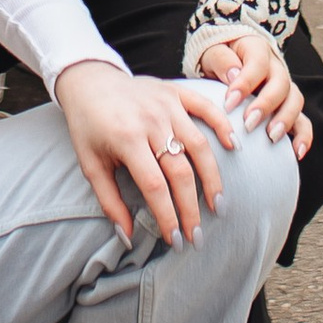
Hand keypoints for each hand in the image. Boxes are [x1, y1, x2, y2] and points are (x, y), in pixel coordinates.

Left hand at [56, 59, 237, 248]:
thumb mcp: (90, 165)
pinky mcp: (176, 92)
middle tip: (197, 236)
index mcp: (126, 139)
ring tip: (218, 205)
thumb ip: (109, 202)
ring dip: (212, 177)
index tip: (176, 241)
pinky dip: (222, 125)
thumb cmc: (88, 127)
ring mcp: (166, 104)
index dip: (168, 216)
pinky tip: (234, 147)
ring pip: (199, 145)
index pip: (155, 186)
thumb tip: (127, 237)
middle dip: (191, 208)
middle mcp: (150, 121)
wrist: (89, 81)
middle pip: (181, 171)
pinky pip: (205, 108)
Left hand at [192, 27, 313, 161]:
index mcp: (257, 49)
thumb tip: (234, 75)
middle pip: (281, 83)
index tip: (229, 103)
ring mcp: (284, 88)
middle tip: (248, 124)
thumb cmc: (218, 60)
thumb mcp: (211, 53)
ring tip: (271, 137)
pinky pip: (303, 121)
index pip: (257, 63)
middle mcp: (276, 67)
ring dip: (285, 120)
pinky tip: (296, 152)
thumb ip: (221, 60)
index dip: (246, 83)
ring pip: (295, 100)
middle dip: (266, 105)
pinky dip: (303, 136)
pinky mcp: (288, 107)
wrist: (226, 64)